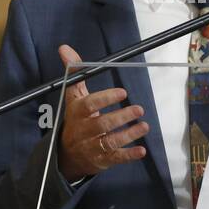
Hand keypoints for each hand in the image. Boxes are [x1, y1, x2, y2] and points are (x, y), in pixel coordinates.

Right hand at [56, 44, 148, 181]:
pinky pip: (115, 158)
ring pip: (110, 142)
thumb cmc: (76, 119)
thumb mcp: (73, 97)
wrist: (67, 154)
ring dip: (128, 135)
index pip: (89, 105)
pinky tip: (141, 150)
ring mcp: (92, 147)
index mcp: (77, 113)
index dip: (105, 99)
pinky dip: (129, 155)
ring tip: (144, 126)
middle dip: (121, 117)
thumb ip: (74, 73)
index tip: (122, 92)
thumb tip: (64, 48)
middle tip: (138, 108)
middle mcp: (83, 131)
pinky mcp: (102, 160)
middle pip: (101, 125)